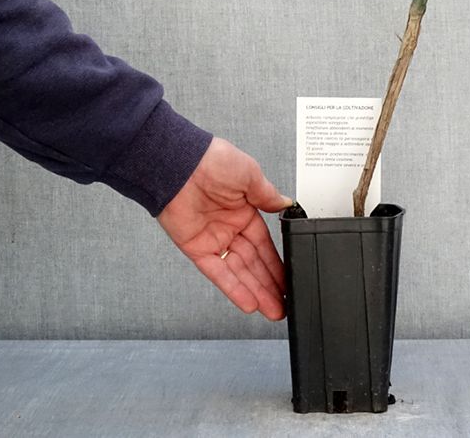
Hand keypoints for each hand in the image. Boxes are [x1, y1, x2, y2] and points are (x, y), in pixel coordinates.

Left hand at [157, 137, 291, 319]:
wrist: (180, 163)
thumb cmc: (212, 160)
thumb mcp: (250, 174)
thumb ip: (267, 195)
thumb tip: (286, 204)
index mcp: (245, 210)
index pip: (265, 244)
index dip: (277, 263)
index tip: (289, 278)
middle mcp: (230, 227)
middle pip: (254, 263)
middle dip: (270, 284)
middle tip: (284, 303)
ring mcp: (214, 239)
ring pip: (239, 272)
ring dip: (256, 291)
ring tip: (273, 310)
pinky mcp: (197, 248)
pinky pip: (218, 272)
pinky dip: (233, 288)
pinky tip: (248, 302)